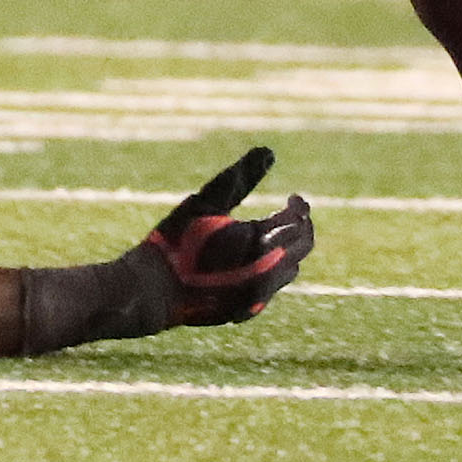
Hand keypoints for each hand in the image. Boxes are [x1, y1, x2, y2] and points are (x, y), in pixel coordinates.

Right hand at [144, 146, 314, 326]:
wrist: (158, 289)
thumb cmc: (179, 239)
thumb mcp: (207, 201)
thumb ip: (241, 176)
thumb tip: (268, 151)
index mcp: (260, 238)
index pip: (298, 220)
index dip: (299, 206)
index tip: (292, 197)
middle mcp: (268, 268)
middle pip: (303, 245)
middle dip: (300, 227)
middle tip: (289, 213)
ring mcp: (260, 293)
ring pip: (291, 269)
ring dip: (288, 250)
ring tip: (272, 235)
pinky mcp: (250, 310)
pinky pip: (273, 287)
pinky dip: (272, 270)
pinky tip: (254, 261)